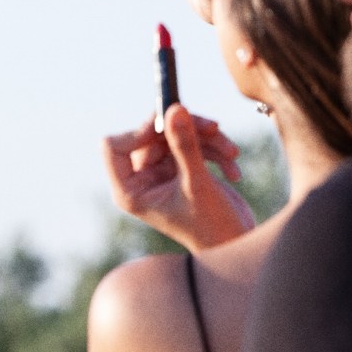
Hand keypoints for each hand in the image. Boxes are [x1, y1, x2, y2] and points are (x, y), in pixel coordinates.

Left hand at [102, 104, 255, 251]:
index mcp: (130, 191)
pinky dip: (214, 151)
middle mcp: (141, 180)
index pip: (113, 146)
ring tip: (232, 152)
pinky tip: (232, 170)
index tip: (168, 128)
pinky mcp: (181, 168)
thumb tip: (174, 108)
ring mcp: (161, 173)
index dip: (138, 132)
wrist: (238, 243)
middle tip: (214, 128)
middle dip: (186, 130)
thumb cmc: (211, 225)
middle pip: (151, 134)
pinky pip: (192, 143)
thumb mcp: (197, 183)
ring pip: (175, 134)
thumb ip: (184, 145)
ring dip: (207, 140)